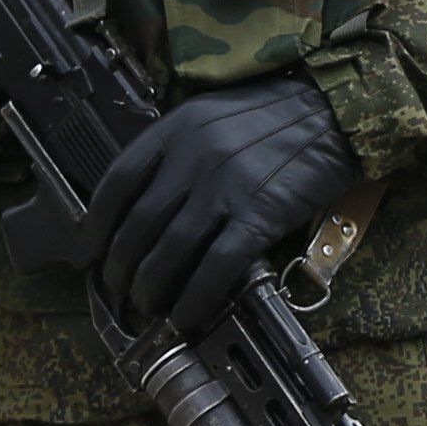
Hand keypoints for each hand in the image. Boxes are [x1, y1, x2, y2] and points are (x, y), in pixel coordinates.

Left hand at [80, 71, 359, 336]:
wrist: (337, 111)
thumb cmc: (277, 114)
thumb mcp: (213, 115)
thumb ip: (177, 149)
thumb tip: (144, 202)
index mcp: (178, 128)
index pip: (117, 182)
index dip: (96, 225)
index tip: (89, 252)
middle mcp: (195, 156)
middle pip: (138, 224)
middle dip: (120, 267)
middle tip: (118, 288)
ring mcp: (227, 186)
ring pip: (170, 251)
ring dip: (151, 288)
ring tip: (147, 305)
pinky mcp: (259, 215)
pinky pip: (216, 267)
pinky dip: (195, 297)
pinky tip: (186, 313)